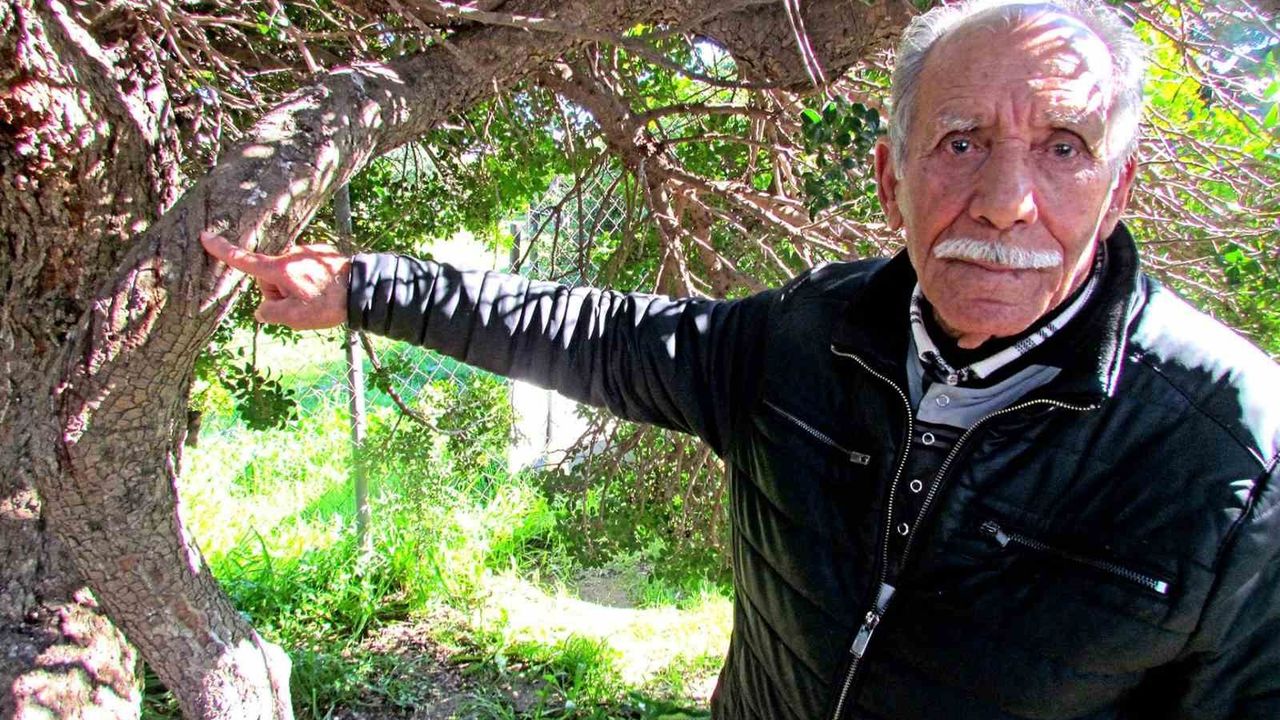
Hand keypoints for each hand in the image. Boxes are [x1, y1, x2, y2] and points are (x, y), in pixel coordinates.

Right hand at [201, 231, 350, 329]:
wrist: (363, 290)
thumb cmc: (328, 304)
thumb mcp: (295, 318)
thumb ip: (270, 313)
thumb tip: (263, 310)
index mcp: (279, 269)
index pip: (244, 260)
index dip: (222, 250)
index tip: (205, 236)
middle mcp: (289, 255)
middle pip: (268, 277)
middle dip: (277, 291)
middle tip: (300, 305)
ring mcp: (305, 252)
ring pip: (286, 275)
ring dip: (294, 287)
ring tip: (316, 299)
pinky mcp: (318, 253)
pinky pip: (302, 269)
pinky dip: (307, 280)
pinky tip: (324, 290)